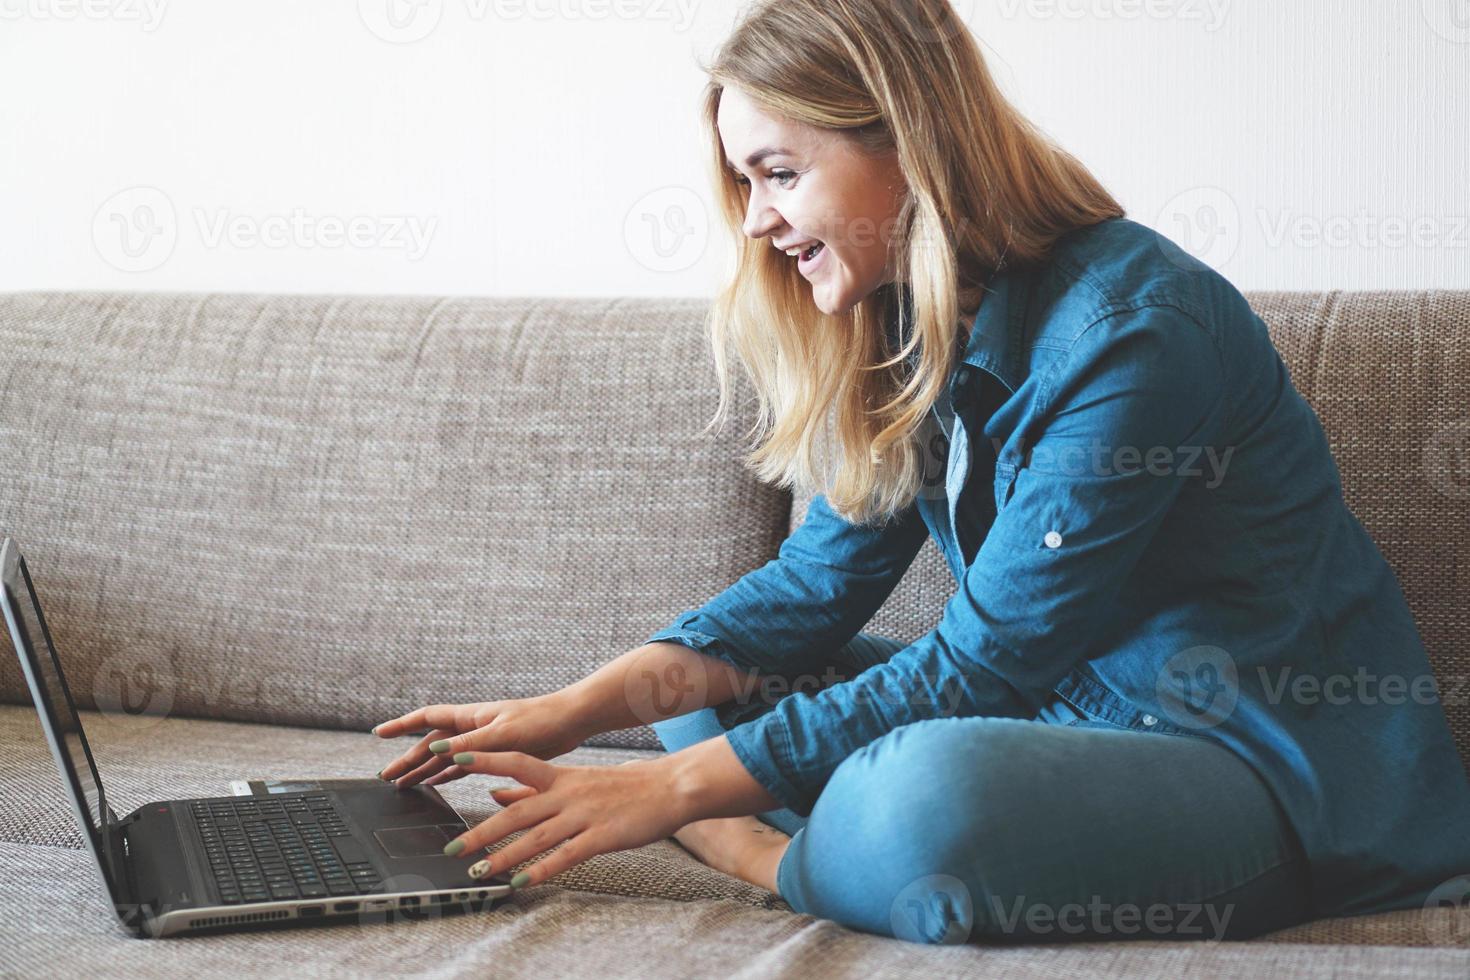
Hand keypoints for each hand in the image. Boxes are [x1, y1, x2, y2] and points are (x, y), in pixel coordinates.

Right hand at [371, 692, 589, 788]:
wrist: (569, 722)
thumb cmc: (539, 721)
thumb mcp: (501, 734)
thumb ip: (469, 744)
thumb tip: (436, 749)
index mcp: (470, 717)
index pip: (427, 718)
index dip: (402, 726)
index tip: (379, 734)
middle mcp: (472, 727)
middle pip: (431, 743)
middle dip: (408, 759)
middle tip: (387, 778)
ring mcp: (483, 741)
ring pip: (445, 757)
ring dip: (424, 770)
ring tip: (403, 786)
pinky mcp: (496, 754)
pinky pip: (462, 766)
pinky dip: (447, 776)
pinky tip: (435, 785)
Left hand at [442, 752, 689, 888]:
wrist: (669, 788)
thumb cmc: (622, 786)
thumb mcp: (574, 780)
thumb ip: (532, 787)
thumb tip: (494, 793)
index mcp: (559, 776)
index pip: (515, 761)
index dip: (484, 758)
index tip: (452, 755)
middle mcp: (567, 794)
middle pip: (517, 812)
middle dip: (481, 832)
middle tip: (452, 848)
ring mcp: (584, 815)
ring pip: (536, 837)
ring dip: (504, 856)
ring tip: (478, 872)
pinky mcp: (602, 836)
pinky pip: (566, 855)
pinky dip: (542, 870)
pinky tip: (522, 883)